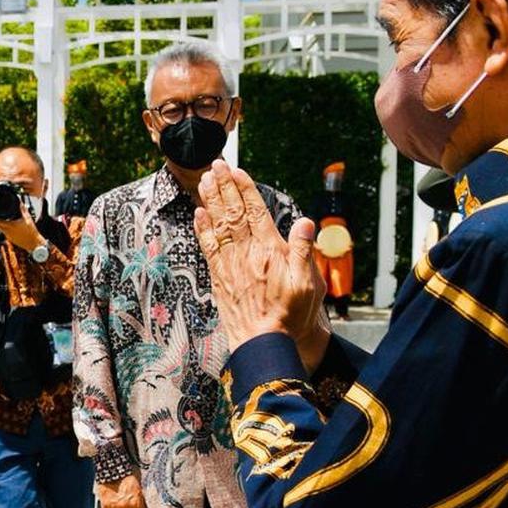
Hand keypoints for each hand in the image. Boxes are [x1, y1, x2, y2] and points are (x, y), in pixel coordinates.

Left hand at [0, 202, 45, 252]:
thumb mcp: (28, 218)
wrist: (33, 243)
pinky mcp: (10, 239)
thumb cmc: (31, 232)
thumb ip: (23, 209)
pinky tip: (9, 226)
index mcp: (11, 226)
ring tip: (2, 219)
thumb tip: (19, 201)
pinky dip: (4, 228)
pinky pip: (4, 232)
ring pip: (0, 229)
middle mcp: (8, 232)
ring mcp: (8, 236)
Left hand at [194, 162, 329, 368]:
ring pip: (217, 225)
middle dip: (224, 186)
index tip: (236, 171)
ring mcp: (230, 264)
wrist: (265, 343)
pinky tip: (198, 213)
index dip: (245, 189)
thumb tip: (304, 222)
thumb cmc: (291, 315)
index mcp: (269, 251)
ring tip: (205, 179)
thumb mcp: (308, 283)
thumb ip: (302, 250)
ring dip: (211, 200)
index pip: (255, 211)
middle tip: (216, 164)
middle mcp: (246, 253)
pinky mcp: (219, 277)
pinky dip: (202, 228)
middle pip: (233, 212)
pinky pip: (208, 247)